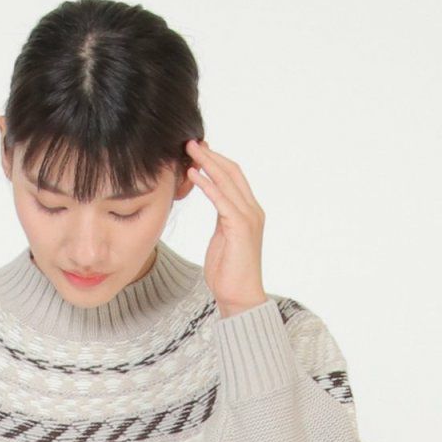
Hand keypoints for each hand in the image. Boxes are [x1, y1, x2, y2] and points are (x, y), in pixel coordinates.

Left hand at [184, 138, 268, 317]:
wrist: (239, 298)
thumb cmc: (228, 274)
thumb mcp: (222, 239)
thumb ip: (221, 219)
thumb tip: (213, 203)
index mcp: (249, 212)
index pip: (234, 177)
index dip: (216, 161)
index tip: (198, 151)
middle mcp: (252, 210)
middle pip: (232, 171)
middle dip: (211, 155)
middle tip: (190, 142)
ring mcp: (248, 217)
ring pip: (227, 180)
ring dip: (206, 163)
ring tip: (188, 150)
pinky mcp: (239, 227)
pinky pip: (221, 199)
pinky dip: (206, 184)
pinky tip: (192, 174)